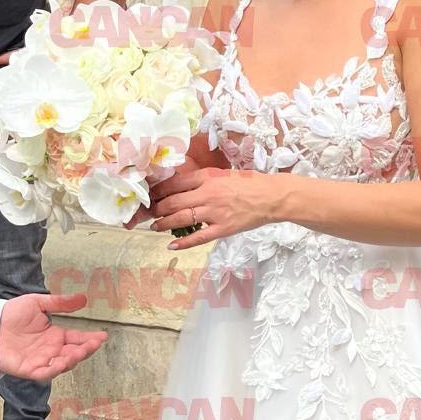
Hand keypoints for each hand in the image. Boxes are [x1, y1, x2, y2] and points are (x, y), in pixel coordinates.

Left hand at [0, 293, 106, 380]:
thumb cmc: (10, 314)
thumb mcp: (37, 303)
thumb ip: (59, 303)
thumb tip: (83, 298)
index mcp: (55, 336)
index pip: (77, 339)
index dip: (90, 339)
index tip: (103, 336)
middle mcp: (51, 350)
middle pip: (73, 354)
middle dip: (85, 350)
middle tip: (93, 344)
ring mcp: (41, 361)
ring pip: (62, 365)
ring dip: (72, 360)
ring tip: (79, 352)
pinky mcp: (28, 369)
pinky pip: (44, 373)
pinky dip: (53, 370)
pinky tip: (61, 363)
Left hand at [148, 166, 282, 249]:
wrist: (271, 197)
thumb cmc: (249, 183)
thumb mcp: (222, 174)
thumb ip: (203, 180)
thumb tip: (181, 187)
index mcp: (208, 177)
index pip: (175, 183)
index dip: (159, 191)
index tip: (150, 195)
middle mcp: (208, 194)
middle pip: (174, 202)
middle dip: (157, 208)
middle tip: (149, 213)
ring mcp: (215, 213)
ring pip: (182, 219)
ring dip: (164, 223)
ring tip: (155, 226)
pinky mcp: (223, 229)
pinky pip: (199, 237)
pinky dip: (183, 242)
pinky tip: (171, 245)